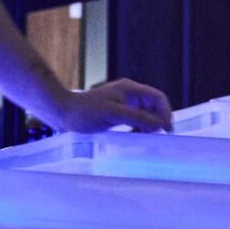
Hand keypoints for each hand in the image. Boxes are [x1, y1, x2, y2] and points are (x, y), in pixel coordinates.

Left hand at [41, 78, 173, 134]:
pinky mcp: (117, 114)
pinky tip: (133, 138)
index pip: (158, 98)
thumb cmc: (84, 112)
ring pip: (145, 115)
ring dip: (147, 127)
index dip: (166, 112)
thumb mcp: (113, 114)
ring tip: (143, 139)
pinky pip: (135, 121)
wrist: (62, 114)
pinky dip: (138, 129)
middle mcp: (129, 95)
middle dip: (157, 121)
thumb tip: (159, 124)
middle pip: (153, 107)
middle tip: (154, 137)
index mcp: (130, 90)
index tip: (167, 130)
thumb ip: (137, 118)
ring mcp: (123, 104)